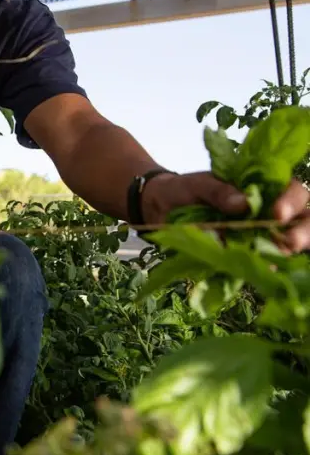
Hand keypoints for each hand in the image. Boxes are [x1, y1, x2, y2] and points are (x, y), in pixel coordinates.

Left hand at [142, 172, 309, 251]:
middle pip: (302, 221)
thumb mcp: (198, 184)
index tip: (277, 213)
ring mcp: (257, 235)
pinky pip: (257, 263)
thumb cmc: (183, 189)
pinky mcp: (242, 254)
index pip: (292, 192)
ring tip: (274, 259)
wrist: (158, 207)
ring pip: (284, 245)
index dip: (292, 202)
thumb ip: (218, 191)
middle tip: (290, 242)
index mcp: (262, 188)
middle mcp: (267, 213)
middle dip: (302, 232)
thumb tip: (242, 203)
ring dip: (283, 253)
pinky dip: (258, 267)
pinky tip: (258, 271)